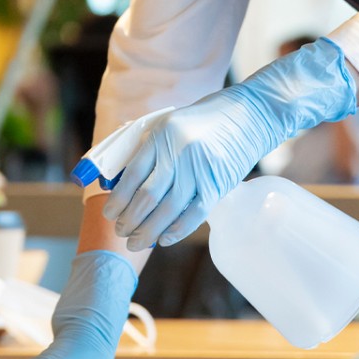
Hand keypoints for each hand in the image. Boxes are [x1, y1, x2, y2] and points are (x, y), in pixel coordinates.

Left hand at [103, 37, 356, 250]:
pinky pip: (193, 214)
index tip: (110, 214)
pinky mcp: (218, 185)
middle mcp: (179, 153)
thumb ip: (146, 150)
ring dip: (149, 231)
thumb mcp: (170, 125)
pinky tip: (164, 239)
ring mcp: (199, 170)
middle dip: (130, 220)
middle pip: (147, 196)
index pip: (132, 174)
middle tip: (121, 232)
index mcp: (162, 135)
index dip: (118, 198)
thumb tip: (118, 183)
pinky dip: (177, 230)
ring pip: (168, 210)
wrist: (248, 115)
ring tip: (137, 243)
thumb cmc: (203, 121)